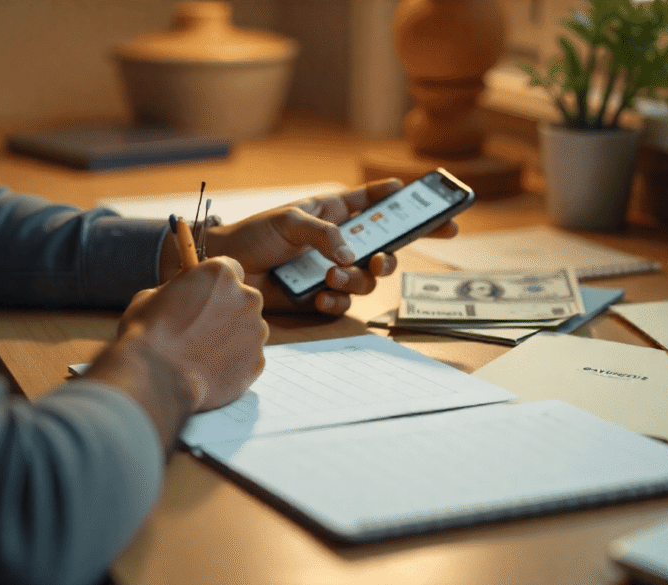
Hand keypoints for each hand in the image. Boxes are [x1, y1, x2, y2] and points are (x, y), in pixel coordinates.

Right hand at [85, 257, 268, 450]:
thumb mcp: (151, 296)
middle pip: (243, 299)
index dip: (216, 284)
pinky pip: (248, 357)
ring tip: (202, 354)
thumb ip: (179, 290)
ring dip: (231, 337)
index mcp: (221, 274)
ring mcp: (256, 331)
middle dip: (227, 310)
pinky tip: (209, 370)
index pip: (230, 269)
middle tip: (201, 329)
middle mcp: (246, 298)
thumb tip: (184, 293)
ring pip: (248, 330)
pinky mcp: (257, 361)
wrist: (156, 381)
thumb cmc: (147, 335)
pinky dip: (234, 362)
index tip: (206, 295)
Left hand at [202, 178, 458, 314]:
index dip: (410, 204)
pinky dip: (336, 301)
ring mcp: (332, 269)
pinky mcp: (320, 295)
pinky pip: (344, 303)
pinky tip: (320, 296)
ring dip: (355, 280)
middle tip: (381, 260)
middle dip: (393, 255)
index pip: (380, 203)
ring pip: (368, 279)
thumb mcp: (290, 221)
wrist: (227, 268)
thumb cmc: (254, 234)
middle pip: (387, 247)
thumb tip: (351, 256)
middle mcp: (340, 241)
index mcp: (337, 213)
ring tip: (330, 277)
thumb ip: (324, 233)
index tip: (440, 207)